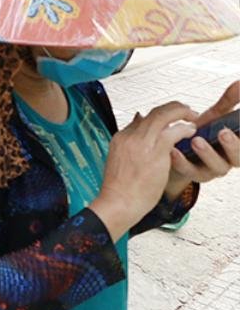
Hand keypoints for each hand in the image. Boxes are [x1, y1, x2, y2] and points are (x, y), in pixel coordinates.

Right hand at [91, 101, 198, 236]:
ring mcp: (142, 142)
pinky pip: (174, 131)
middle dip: (174, 108)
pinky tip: (191, 132)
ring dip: (182, 113)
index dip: (159, 117)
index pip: (142, 119)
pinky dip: (185, 128)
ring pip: (165, 115)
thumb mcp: (118, 160)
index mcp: (120, 138)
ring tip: (192, 118)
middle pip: (154, 111)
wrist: (118, 202)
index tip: (171, 121)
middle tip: (186, 111)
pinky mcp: (156, 151)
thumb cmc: (119, 188)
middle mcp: (131, 136)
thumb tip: (137, 125)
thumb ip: (129, 143)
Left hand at [168, 81, 239, 191]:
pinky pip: (190, 171)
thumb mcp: (217, 116)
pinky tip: (173, 150)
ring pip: (216, 167)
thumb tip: (239, 82)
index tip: (236, 128)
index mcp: (238, 146)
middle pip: (239, 158)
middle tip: (223, 132)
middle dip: (233, 146)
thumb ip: (229, 101)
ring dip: (207, 153)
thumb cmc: (204, 132)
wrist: (180, 151)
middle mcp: (230, 159)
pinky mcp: (194, 175)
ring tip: (196, 140)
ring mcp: (213, 169)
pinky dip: (182, 161)